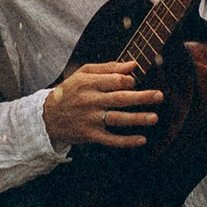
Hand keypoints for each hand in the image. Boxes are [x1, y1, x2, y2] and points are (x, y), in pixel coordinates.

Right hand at [43, 59, 163, 148]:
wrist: (47, 117)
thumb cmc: (69, 92)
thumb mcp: (83, 74)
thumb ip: (108, 68)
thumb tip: (133, 65)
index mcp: (88, 83)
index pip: (114, 81)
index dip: (128, 81)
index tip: (135, 83)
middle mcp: (89, 101)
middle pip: (119, 99)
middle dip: (141, 97)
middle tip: (160, 96)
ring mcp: (90, 119)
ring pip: (117, 119)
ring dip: (137, 119)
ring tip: (154, 117)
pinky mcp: (90, 135)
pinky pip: (111, 139)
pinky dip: (126, 141)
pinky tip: (142, 140)